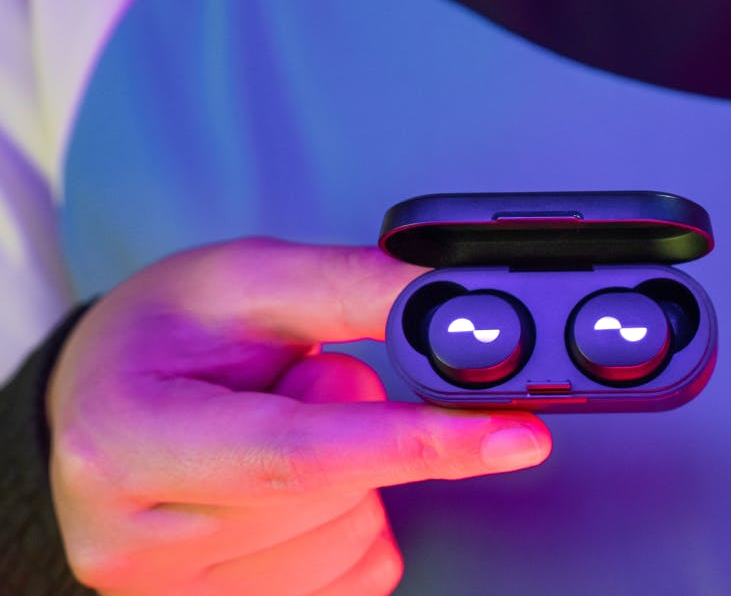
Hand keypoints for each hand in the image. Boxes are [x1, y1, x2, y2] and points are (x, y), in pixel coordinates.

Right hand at [46, 238, 551, 594]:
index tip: (513, 436)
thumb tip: (458, 308)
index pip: (301, 456)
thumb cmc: (164, 338)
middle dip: (362, 427)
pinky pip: (355, 576)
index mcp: (132, 442)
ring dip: (356, 477)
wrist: (104, 397)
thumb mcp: (249, 278)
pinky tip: (294, 486)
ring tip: (280, 429)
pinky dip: (353, 521)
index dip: (417, 445)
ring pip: (356, 539)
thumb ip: (355, 289)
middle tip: (298, 383)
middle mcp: (139, 537)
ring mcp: (177, 592)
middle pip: (339, 495)